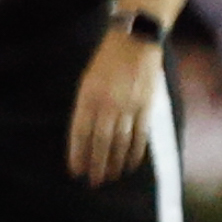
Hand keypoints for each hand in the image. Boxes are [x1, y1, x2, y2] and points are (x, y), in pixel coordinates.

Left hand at [67, 31, 162, 184]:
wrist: (134, 40)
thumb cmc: (106, 61)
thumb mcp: (87, 81)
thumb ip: (85, 107)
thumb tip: (83, 135)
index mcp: (87, 97)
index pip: (79, 133)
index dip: (77, 154)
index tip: (76, 171)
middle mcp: (107, 104)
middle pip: (100, 142)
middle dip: (96, 164)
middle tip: (94, 181)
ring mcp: (128, 106)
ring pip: (120, 142)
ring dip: (114, 162)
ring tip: (110, 176)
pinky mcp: (146, 105)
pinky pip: (140, 134)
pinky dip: (135, 152)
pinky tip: (130, 164)